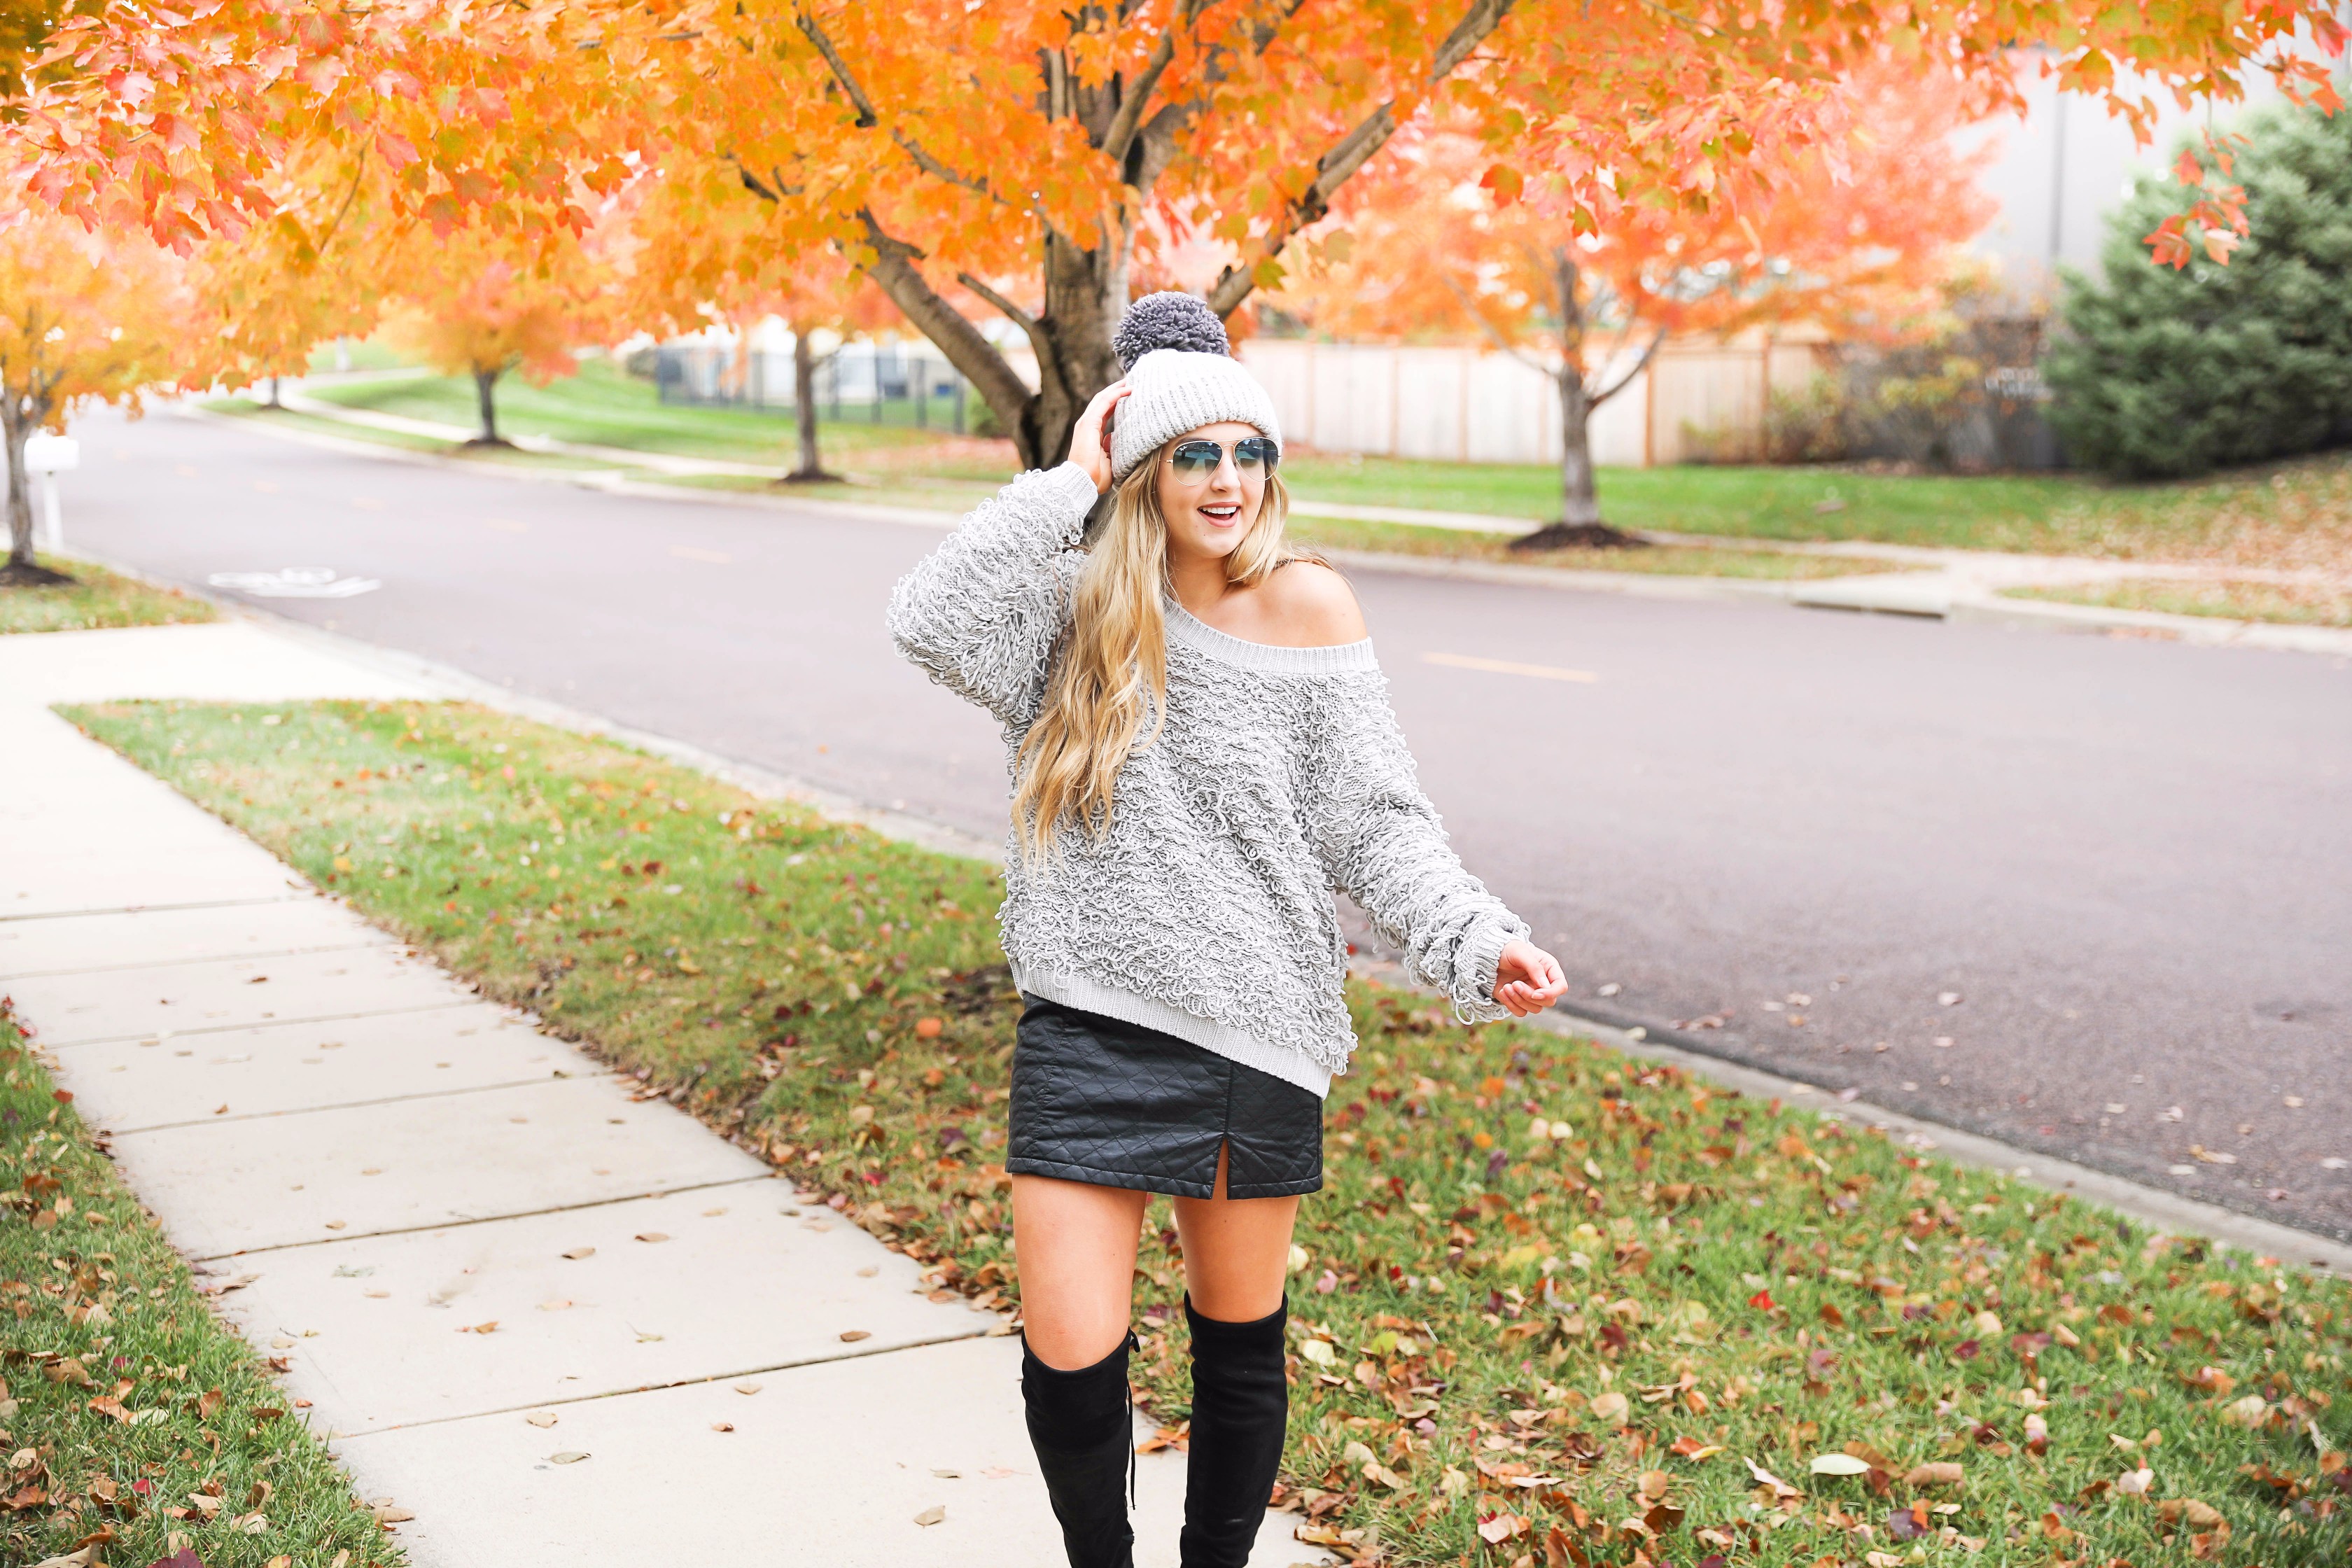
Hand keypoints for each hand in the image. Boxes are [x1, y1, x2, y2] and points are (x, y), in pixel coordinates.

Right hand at [1068, 379, 1130, 493]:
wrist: (1082, 482)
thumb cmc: (1094, 477)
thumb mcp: (1108, 460)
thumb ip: (1111, 448)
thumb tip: (1114, 439)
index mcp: (1091, 433)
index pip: (1104, 412)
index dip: (1116, 402)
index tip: (1129, 395)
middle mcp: (1087, 425)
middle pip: (1103, 402)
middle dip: (1116, 391)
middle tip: (1130, 382)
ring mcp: (1086, 423)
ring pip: (1103, 398)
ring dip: (1117, 389)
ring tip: (1130, 381)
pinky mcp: (1088, 423)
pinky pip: (1104, 403)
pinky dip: (1116, 394)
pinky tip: (1128, 389)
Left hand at [1492, 940, 1567, 1016]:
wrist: (1489, 958)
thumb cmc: (1508, 950)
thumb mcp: (1521, 953)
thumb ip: (1534, 968)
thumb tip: (1545, 987)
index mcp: (1549, 969)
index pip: (1561, 987)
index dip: (1550, 993)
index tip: (1535, 994)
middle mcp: (1543, 983)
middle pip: (1549, 1001)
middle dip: (1530, 996)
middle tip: (1515, 984)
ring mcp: (1532, 993)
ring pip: (1535, 1009)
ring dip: (1519, 1000)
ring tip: (1506, 986)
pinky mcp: (1519, 1001)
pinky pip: (1521, 1012)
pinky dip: (1510, 1004)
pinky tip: (1502, 991)